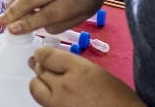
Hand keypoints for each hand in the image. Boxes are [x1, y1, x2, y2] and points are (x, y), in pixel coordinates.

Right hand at [0, 0, 110, 34]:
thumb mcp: (85, 12)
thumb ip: (62, 22)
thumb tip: (38, 27)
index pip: (48, 13)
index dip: (28, 23)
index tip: (13, 31)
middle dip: (14, 12)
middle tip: (1, 23)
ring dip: (12, 2)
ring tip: (3, 15)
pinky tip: (13, 3)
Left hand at [29, 47, 143, 106]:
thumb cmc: (120, 99)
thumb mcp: (98, 72)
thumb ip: (75, 65)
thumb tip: (58, 63)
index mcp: (79, 69)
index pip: (47, 55)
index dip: (42, 53)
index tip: (41, 53)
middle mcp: (65, 86)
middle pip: (39, 70)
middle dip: (40, 66)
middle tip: (42, 65)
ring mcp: (59, 103)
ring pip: (35, 88)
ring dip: (39, 83)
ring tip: (46, 81)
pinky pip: (44, 103)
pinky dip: (45, 98)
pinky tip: (54, 96)